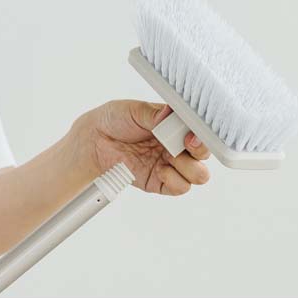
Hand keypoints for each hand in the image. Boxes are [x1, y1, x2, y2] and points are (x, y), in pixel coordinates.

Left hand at [72, 100, 210, 195]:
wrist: (92, 141)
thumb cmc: (113, 120)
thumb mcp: (135, 110)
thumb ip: (155, 114)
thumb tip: (171, 114)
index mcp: (175, 125)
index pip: (201, 131)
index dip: (203, 133)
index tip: (193, 132)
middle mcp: (176, 146)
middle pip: (204, 155)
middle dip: (200, 151)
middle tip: (185, 143)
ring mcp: (169, 165)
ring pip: (198, 174)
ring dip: (189, 167)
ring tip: (169, 157)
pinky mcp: (159, 182)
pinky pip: (180, 187)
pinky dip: (175, 180)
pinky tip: (161, 170)